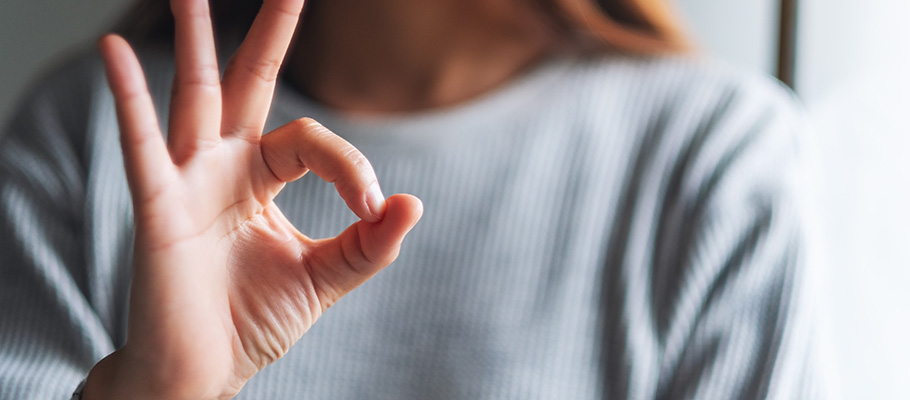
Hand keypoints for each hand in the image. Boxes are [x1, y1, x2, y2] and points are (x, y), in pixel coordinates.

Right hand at [83, 0, 422, 397]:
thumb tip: (413, 202)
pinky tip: (116, 52)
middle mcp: (223, 168)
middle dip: (268, 34)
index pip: (310, 141)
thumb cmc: (256, 320)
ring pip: (195, 98)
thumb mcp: (326, 276)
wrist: (205, 372)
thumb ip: (369, 242)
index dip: (348, 164)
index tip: (371, 205)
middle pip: (249, 85)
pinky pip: (141, 146)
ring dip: (193, 41)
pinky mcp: (158, 206)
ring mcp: (187, 181)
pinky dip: (128, 98)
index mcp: (262, 179)